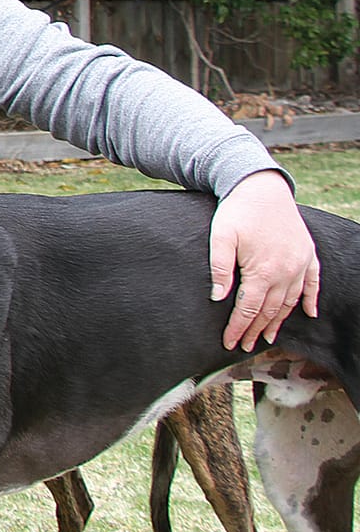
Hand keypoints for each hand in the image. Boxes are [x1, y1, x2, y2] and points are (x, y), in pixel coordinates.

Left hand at [209, 168, 320, 350]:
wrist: (262, 186)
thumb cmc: (237, 211)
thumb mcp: (221, 237)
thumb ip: (220, 268)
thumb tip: (218, 297)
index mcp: (264, 271)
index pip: (249, 309)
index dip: (238, 328)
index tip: (229, 343)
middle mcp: (287, 272)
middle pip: (270, 310)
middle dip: (256, 329)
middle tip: (245, 345)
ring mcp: (301, 264)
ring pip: (291, 301)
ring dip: (279, 321)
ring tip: (268, 337)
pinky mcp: (308, 254)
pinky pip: (313, 283)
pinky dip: (311, 299)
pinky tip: (309, 313)